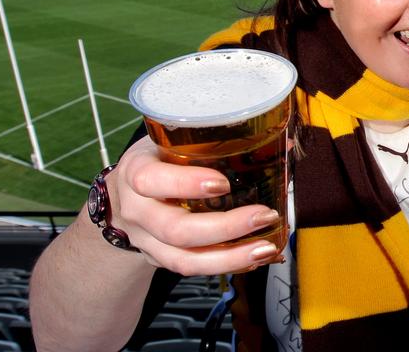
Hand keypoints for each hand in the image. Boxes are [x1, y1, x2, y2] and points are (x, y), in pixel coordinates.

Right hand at [106, 136, 284, 276]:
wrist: (126, 195)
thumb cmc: (159, 159)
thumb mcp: (173, 140)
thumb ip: (215, 140)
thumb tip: (282, 141)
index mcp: (136, 171)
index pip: (150, 180)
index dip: (186, 184)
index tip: (223, 183)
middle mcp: (137, 210)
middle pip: (175, 229)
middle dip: (225, 227)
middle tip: (264, 215)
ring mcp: (146, 240)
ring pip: (183, 260)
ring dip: (230, 258)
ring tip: (266, 247)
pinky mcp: (161, 259)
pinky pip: (193, 269)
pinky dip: (229, 266)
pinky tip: (257, 257)